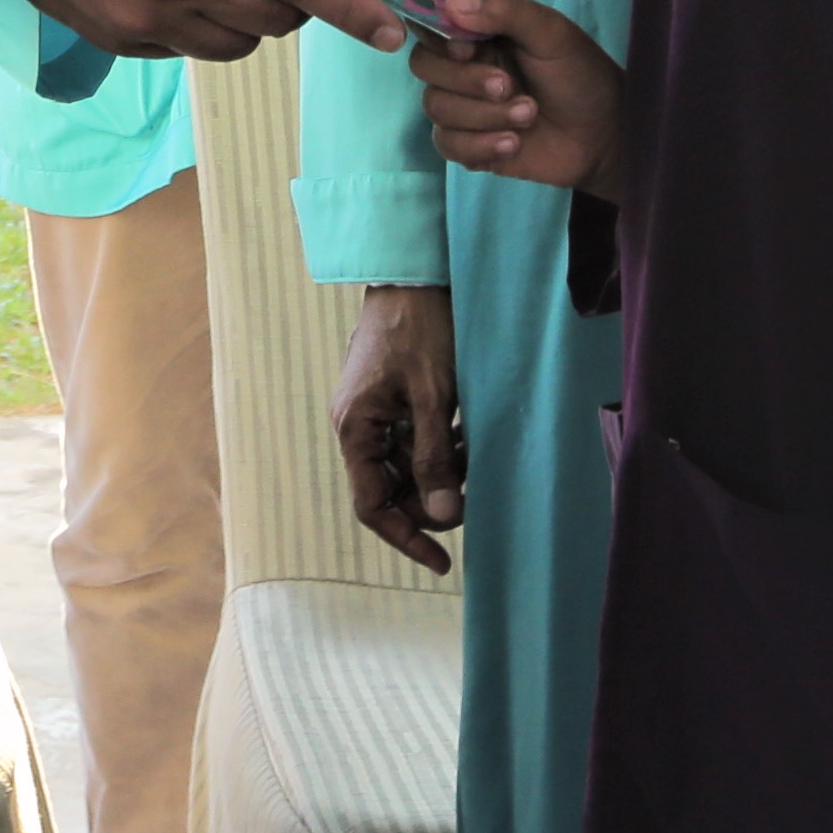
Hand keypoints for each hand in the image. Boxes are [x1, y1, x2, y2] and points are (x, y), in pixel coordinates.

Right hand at [331, 279, 463, 572]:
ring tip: (477, 462)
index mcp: (355, 429)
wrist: (414, 271)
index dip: (406, 537)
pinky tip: (470, 436)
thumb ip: (435, 458)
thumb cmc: (421, 328)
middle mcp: (358, 425)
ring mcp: (374, 411)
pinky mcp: (392, 396)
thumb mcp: (435, 396)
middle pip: (389, 489)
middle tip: (472, 505)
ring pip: (406, 464)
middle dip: (429, 502)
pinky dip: (442, 446)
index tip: (443, 560)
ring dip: (441, 472)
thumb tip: (443, 517)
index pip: (372, 505)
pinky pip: (414, 438)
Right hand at [413, 0, 620, 199]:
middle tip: (508, 86)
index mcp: (479, 32)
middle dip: (465, 80)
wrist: (605, 134)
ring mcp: (465, 107)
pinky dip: (480, 145)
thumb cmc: (580, 74)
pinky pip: (447, 144)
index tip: (468, 48)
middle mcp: (464, 66)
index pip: (431, 24)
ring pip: (436, 108)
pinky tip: (514, 143)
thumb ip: (506, 10)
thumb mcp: (552, 33)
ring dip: (483, 115)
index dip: (440, 36)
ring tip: (529, 114)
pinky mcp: (471, 145)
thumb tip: (452, 3)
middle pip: (425, 67)